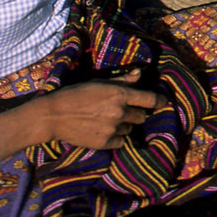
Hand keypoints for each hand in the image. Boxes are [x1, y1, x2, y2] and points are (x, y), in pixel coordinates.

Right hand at [35, 69, 157, 149]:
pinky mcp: (104, 143)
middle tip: (122, 110)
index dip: (159, 101)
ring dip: (124, 125)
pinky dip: (115, 137)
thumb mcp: (100, 83)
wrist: (54, 115)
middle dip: (136, 113)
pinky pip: (120, 142)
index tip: (163, 102)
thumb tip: (139, 73)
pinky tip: (103, 130)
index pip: (150, 99)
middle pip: (142, 116)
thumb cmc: (76, 94)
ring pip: (130, 129)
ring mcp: (112, 129)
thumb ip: (122, 80)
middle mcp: (119, 112)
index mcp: (120, 94)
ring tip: (107, 119)